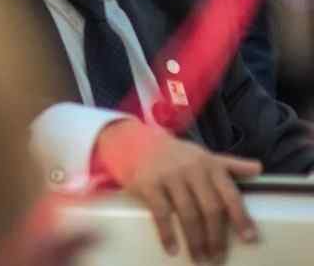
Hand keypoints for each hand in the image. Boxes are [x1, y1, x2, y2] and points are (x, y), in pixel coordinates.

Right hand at [94, 119, 260, 262]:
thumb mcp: (203, 155)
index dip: (241, 218)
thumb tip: (259, 169)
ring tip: (199, 259)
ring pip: (188, 214)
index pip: (230, 195)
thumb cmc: (176, 154)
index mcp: (210, 165)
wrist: (134, 141)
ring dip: (195, 241)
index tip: (249, 239)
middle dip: (216, 237)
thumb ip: (230, 165)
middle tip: (217, 258)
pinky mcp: (148, 183)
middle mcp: (192, 169)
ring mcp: (169, 176)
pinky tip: (172, 249)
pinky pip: (161, 214)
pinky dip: (167, 234)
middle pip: (210, 209)